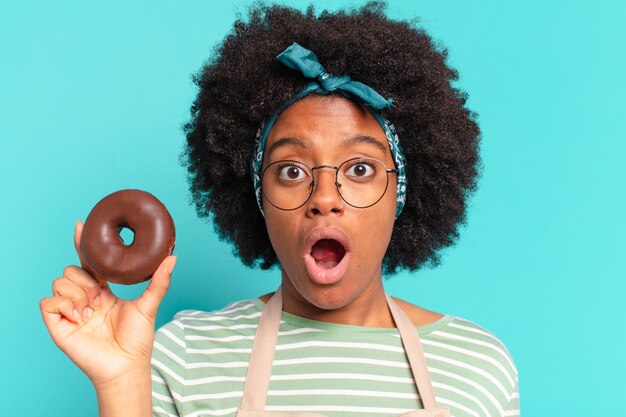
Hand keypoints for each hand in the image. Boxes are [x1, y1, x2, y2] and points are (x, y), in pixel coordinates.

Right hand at [39, 219, 177, 390]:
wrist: (126, 365)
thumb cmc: (137, 339)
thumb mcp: (149, 305)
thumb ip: (159, 281)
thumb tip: (173, 257)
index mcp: (102, 291)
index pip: (88, 262)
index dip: (83, 244)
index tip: (81, 224)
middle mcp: (84, 298)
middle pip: (72, 270)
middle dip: (85, 279)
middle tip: (99, 299)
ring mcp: (70, 310)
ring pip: (59, 281)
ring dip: (77, 293)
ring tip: (91, 310)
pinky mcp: (58, 324)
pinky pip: (48, 302)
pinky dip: (63, 305)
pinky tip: (80, 317)